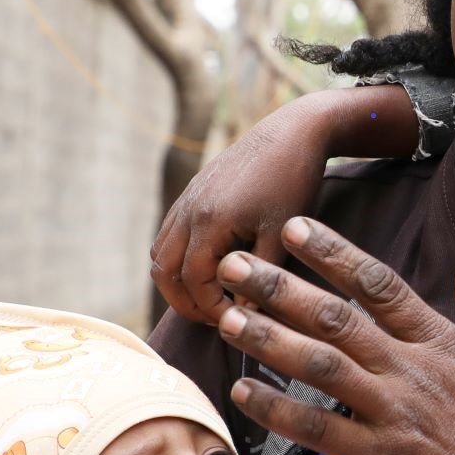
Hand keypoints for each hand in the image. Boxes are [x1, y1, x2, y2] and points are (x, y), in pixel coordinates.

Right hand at [151, 85, 418, 323]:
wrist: (293, 132)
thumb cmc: (294, 181)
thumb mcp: (285, 234)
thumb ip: (262, 275)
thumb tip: (245, 317)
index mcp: (210, 220)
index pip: (194, 282)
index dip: (210, 309)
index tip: (235, 323)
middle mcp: (188, 210)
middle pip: (164, 273)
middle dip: (185, 303)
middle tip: (216, 321)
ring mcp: (185, 200)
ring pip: (159, 255)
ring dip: (177, 283)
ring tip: (211, 300)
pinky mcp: (190, 194)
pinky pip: (168, 236)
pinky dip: (177, 261)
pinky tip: (209, 271)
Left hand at [218, 222, 454, 454]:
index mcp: (441, 343)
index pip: (379, 285)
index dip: (334, 253)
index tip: (295, 229)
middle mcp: (412, 371)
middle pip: (335, 318)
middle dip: (280, 287)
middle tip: (233, 266)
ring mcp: (394, 415)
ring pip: (320, 366)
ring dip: (269, 339)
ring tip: (227, 317)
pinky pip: (318, 429)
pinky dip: (279, 409)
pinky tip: (244, 391)